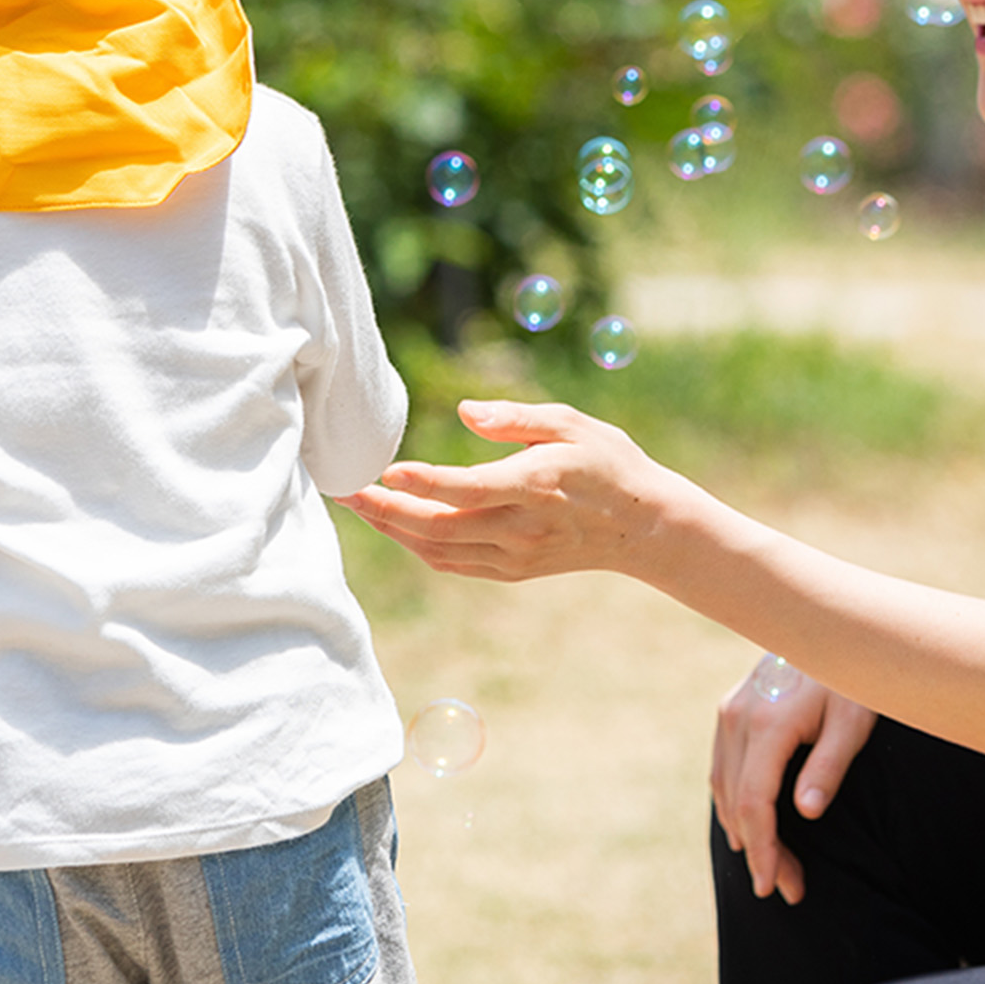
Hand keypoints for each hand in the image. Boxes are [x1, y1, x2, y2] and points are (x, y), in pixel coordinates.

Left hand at [338, 399, 702, 582]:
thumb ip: (516, 418)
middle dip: (384, 509)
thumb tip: (463, 412)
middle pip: (438, 526)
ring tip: (357, 503)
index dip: (425, 483)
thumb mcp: (572, 423)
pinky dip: (416, 545)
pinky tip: (394, 523)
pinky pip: (451, 563)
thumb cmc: (608, 462)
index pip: (469, 490)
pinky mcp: (511, 571)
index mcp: (536, 487)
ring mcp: (514, 556)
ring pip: (437, 550)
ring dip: (392, 528)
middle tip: (341, 486)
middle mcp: (521, 529)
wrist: (643, 528)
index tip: (386, 470)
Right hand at [712, 664, 876, 902]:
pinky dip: (731, 802)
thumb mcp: (854, 721)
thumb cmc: (852, 675)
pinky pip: (721, 767)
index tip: (774, 884)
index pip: (756, 803)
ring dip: (743, 830)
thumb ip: (829, 766)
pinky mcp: (731, 709)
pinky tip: (748, 825)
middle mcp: (738, 718)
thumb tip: (805, 813)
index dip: (764, 849)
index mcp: (767, 725)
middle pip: (736, 802)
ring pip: (722, 787)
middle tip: (787, 888)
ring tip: (773, 865)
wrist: (829, 624)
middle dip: (759, 851)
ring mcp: (730, 712)